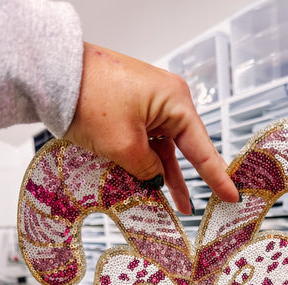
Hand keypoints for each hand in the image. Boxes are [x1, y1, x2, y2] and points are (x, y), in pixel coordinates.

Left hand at [64, 42, 238, 214]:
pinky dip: (149, 162)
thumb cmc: (90, 99)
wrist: (54, 75)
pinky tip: (150, 183)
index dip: (218, 177)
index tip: (233, 195)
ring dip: (166, 175)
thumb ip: (147, 169)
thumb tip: (155, 179)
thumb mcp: (124, 147)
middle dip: (189, 180)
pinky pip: (148, 141)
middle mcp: (167, 100)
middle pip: (185, 148)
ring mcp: (148, 103)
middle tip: (204, 206)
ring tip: (178, 205)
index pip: (203, 148)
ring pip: (164, 148)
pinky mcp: (132, 108)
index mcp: (175, 102)